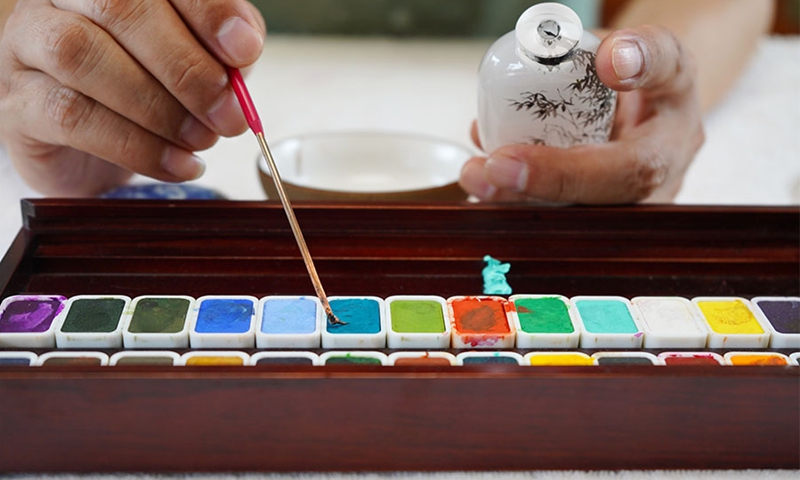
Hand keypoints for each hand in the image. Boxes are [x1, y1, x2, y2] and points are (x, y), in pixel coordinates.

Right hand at [0, 0, 264, 195]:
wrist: (90, 146)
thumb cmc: (145, 88)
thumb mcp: (195, 60)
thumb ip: (219, 47)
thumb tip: (242, 45)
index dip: (207, 10)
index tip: (243, 50)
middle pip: (118, 7)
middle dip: (185, 66)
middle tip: (228, 113)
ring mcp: (28, 44)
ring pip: (82, 56)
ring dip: (158, 107)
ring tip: (202, 140)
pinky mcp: (18, 104)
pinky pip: (71, 116)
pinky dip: (136, 146)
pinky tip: (176, 164)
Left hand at [459, 25, 704, 203]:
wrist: (657, 102)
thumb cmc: (659, 81)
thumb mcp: (665, 55)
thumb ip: (645, 52)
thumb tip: (612, 60)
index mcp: (666, 155)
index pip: (623, 175)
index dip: (562, 174)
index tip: (506, 161)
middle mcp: (643, 193)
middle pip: (583, 209)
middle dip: (523, 195)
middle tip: (478, 172)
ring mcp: (611, 205)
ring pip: (560, 216)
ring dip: (510, 199)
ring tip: (474, 174)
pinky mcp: (585, 205)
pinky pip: (547, 208)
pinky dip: (511, 193)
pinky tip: (484, 174)